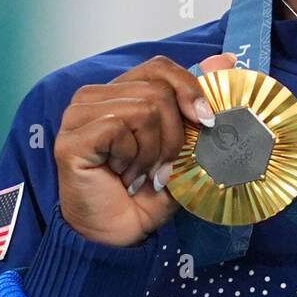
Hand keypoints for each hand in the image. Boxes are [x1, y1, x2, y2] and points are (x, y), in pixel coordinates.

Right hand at [54, 52, 236, 246]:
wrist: (121, 237)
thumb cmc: (147, 193)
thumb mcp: (184, 146)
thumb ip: (198, 103)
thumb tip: (225, 59)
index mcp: (121, 93)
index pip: (160, 67)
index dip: (189, 89)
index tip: (206, 121)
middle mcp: (94, 97)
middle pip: (157, 90)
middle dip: (174, 136)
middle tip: (163, 167)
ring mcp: (78, 115)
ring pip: (143, 109)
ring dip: (154, 152)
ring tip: (142, 174)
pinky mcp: (71, 138)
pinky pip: (118, 128)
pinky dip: (133, 158)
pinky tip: (124, 177)